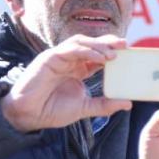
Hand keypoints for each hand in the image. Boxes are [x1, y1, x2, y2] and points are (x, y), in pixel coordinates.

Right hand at [0, 34, 130, 131]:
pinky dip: (86, 51)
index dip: (112, 52)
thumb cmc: (52, 111)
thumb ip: (105, 105)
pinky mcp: (49, 58)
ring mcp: (59, 58)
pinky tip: (100, 58)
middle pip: (91, 45)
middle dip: (108, 42)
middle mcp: (69, 61)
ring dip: (98, 45)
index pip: (97, 56)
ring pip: (81, 43)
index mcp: (78, 70)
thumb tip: (128, 103)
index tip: (128, 53)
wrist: (30, 116)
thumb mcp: (84, 108)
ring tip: (114, 53)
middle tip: (125, 45)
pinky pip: (70, 49)